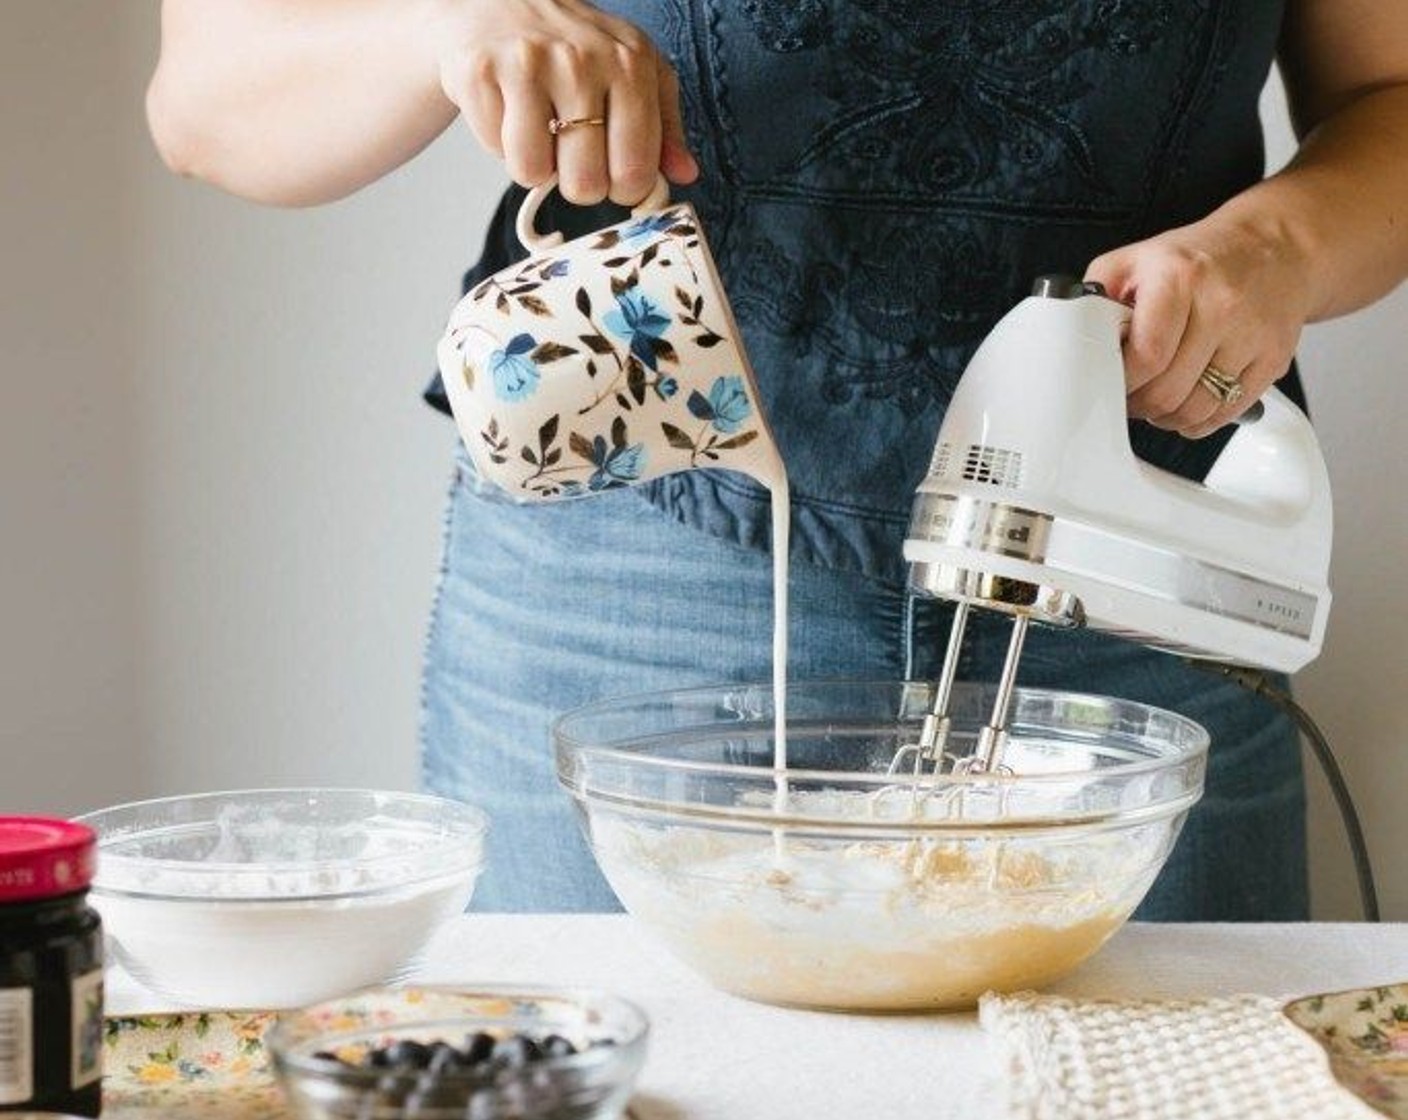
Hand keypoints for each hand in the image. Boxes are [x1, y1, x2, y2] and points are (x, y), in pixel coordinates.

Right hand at [426, 0, 698, 204]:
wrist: (500, 2)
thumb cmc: (575, 48)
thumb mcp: (635, 74)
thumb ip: (665, 127)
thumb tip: (685, 174)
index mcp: (630, 64)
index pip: (635, 170)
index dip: (623, 189)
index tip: (613, 174)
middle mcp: (581, 60)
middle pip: (585, 183)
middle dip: (578, 184)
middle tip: (571, 155)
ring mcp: (529, 63)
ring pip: (533, 172)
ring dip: (534, 165)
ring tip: (538, 130)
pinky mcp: (481, 71)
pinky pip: (496, 150)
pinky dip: (500, 142)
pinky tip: (508, 109)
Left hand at [1084, 211, 1312, 437]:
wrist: (1273, 247)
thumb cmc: (1196, 259)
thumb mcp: (1136, 259)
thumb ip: (1098, 295)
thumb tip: (1071, 333)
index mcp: (1180, 278)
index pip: (1146, 356)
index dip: (1121, 383)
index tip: (1110, 384)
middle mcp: (1221, 305)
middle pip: (1168, 390)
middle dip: (1138, 404)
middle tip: (1129, 398)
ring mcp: (1252, 334)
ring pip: (1197, 409)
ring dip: (1166, 418)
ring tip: (1156, 403)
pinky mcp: (1273, 358)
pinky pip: (1228, 412)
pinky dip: (1199, 422)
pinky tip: (1186, 406)